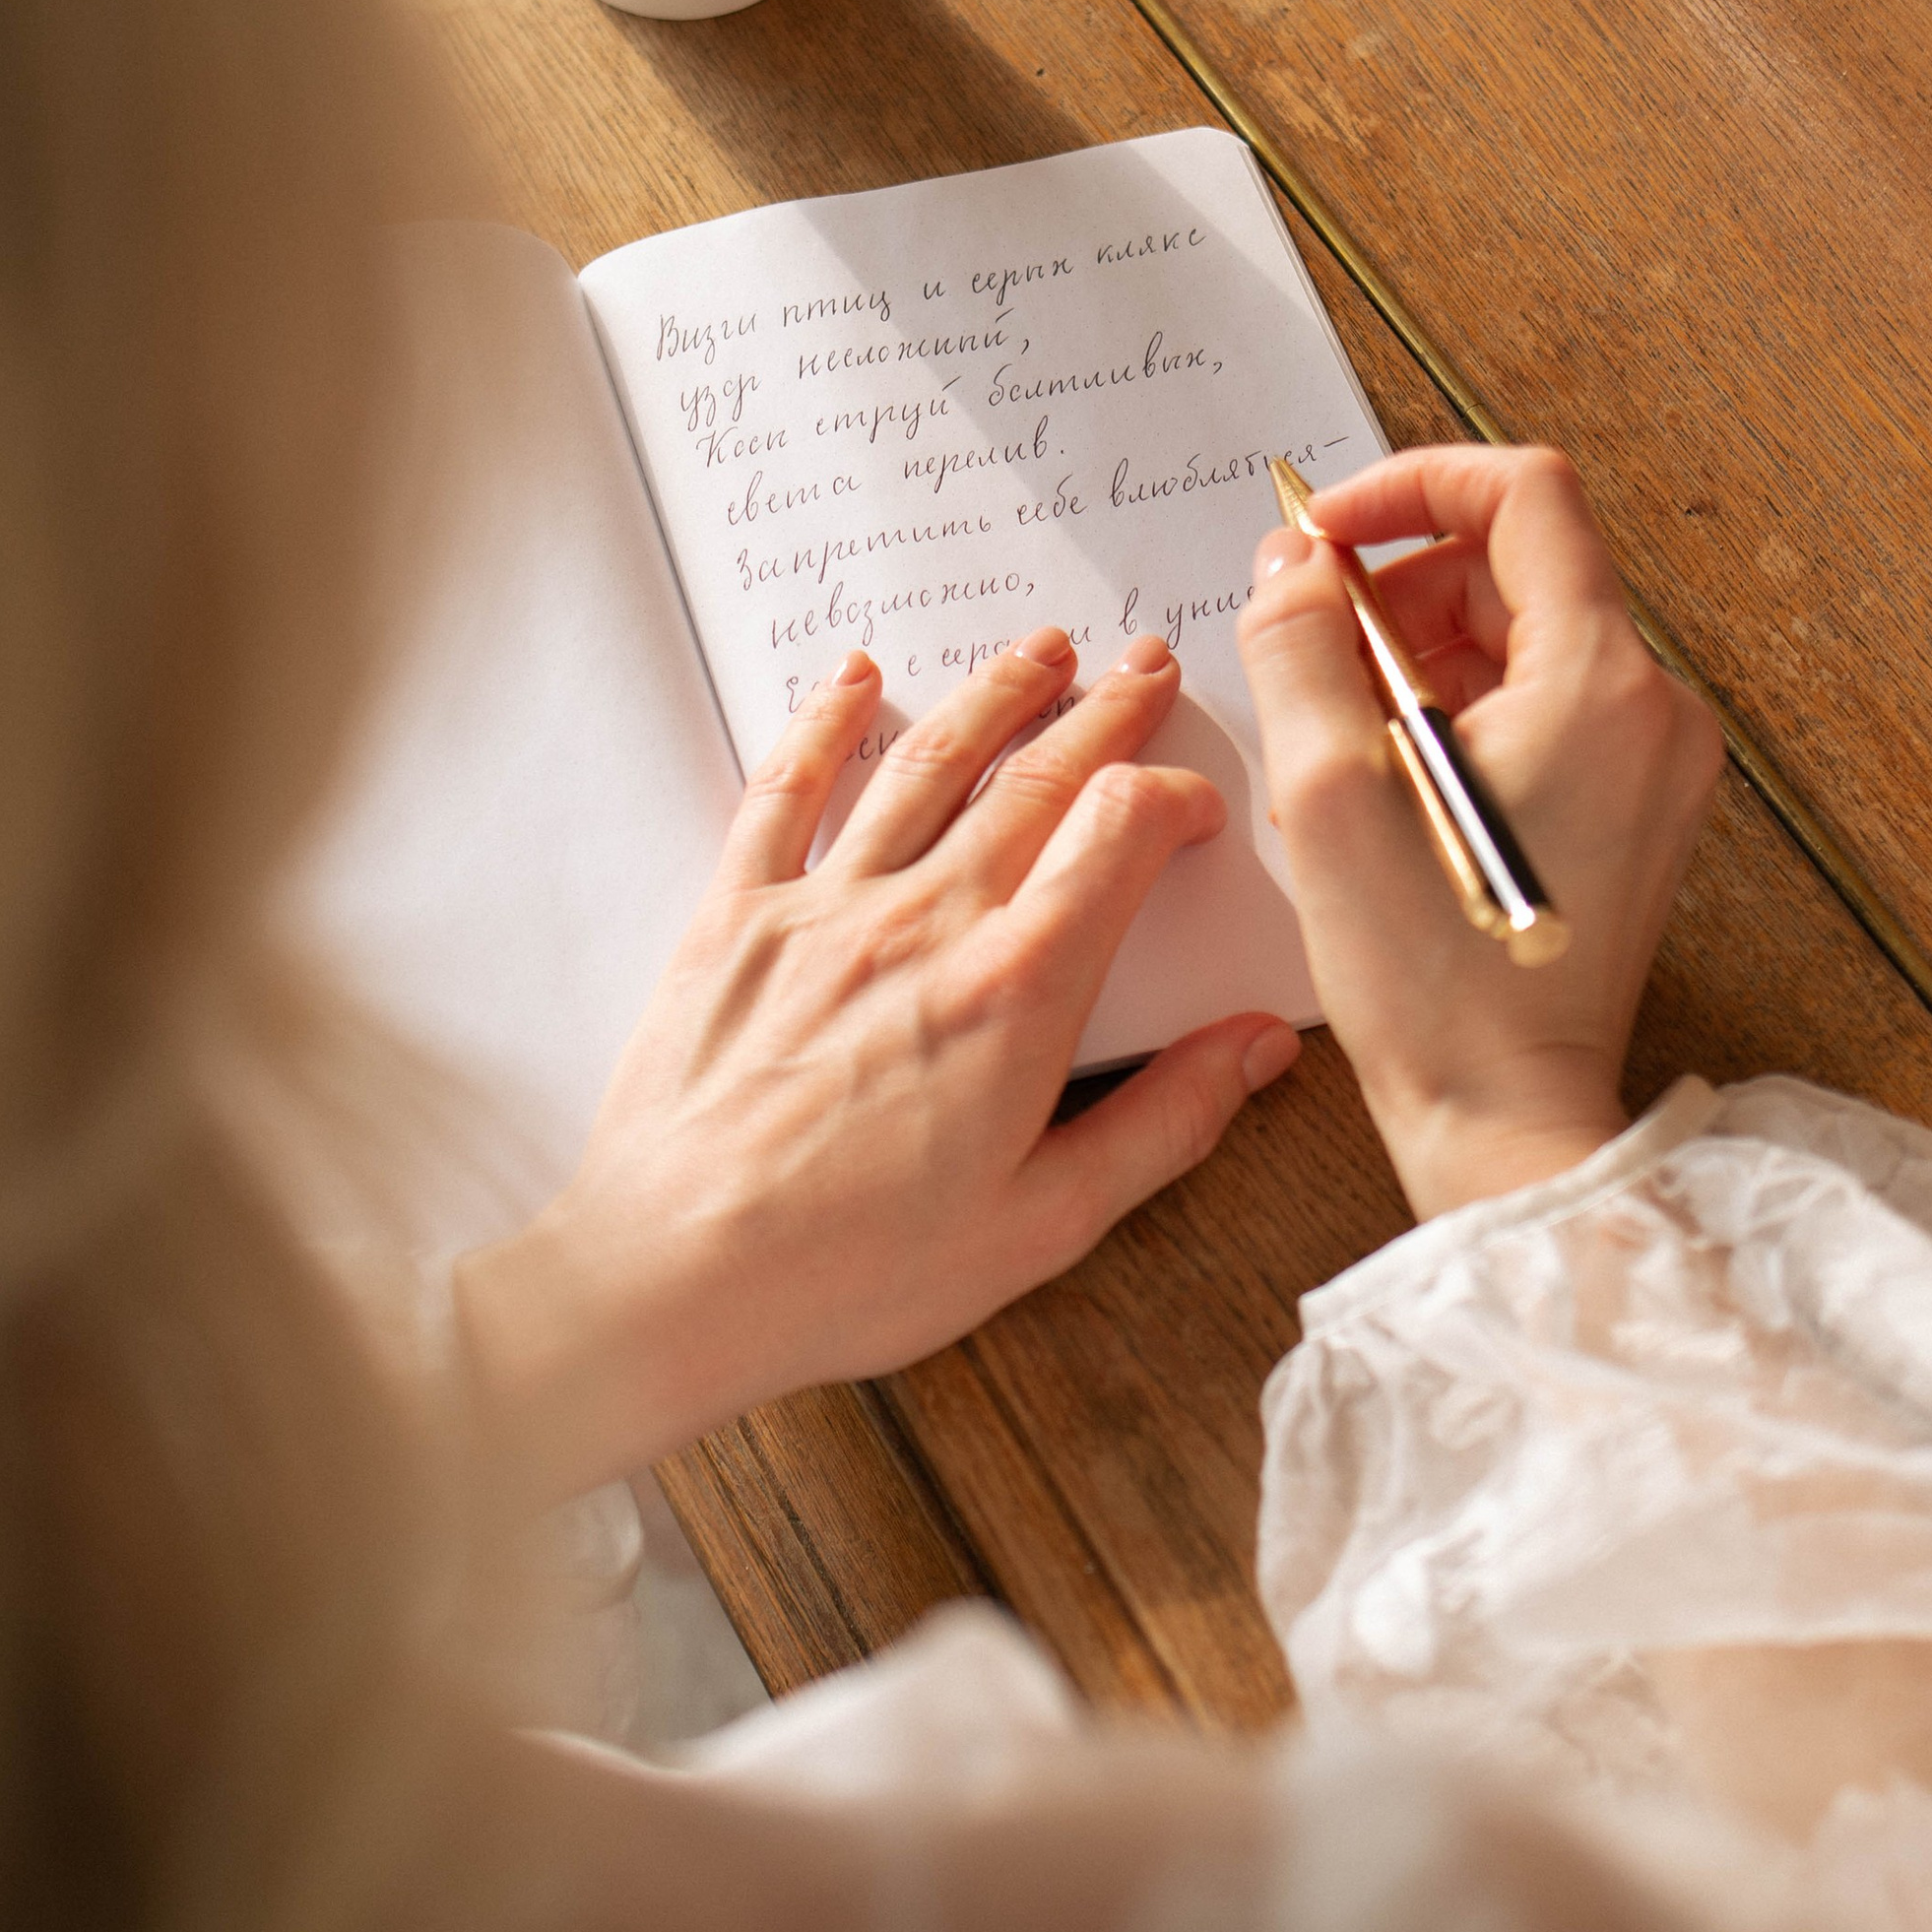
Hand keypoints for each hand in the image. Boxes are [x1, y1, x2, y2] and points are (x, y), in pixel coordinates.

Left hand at [455, 630, 1299, 1496]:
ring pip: (924, 767)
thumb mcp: (1043, 1226)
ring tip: (1039, 652)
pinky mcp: (735, 919)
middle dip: (1101, 714)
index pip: (1121, 834)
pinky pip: (786, 793)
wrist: (673, 1278)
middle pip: (1034, 780)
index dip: (1173, 796)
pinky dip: (823, 725)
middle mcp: (923, 922)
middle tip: (1141, 667)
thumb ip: (1163, 1123)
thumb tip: (1257, 1048)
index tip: (1197, 804)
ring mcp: (822, 909)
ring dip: (991, 697)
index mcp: (1014, 992)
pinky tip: (856, 681)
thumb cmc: (854, 1271)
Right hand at [1236, 446, 1720, 1218]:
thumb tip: (1291, 564)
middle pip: (1521, 566)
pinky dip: (1456, 707)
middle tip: (1305, 642)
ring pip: (1525, 638)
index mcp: (1601, 683)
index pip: (1523, 493)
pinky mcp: (1634, 809)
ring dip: (1419, 648)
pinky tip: (1382, 772)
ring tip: (1335, 724)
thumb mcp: (1327, 789)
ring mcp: (1654, 763)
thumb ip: (1299, 644)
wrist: (1506, 1114)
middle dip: (1401, 583)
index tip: (1325, 532)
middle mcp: (1653, 709)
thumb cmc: (1431, 976)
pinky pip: (1542, 707)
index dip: (1411, 486)